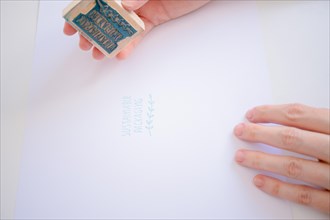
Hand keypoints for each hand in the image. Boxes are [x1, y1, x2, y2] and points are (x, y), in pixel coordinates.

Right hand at [63, 0, 209, 59]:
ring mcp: (140, 8)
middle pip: (105, 14)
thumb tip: (125, 5)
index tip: (71, 24)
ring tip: (99, 54)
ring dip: (108, 41)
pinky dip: (130, 45)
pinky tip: (122, 54)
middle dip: (92, 30)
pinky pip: (138, 34)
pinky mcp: (152, 19)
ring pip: (120, 27)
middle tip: (84, 44)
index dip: (82, 11)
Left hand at [234, 103, 329, 212]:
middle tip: (240, 131)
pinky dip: (280, 189)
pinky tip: (261, 181)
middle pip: (291, 138)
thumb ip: (325, 123)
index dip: (271, 113)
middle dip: (260, 133)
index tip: (252, 114)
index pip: (300, 115)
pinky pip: (306, 196)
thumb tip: (292, 114)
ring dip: (263, 160)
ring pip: (294, 166)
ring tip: (241, 156)